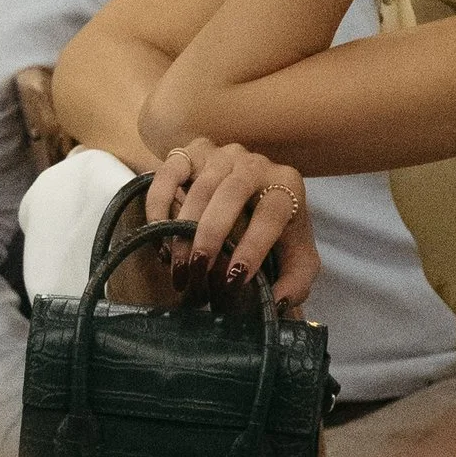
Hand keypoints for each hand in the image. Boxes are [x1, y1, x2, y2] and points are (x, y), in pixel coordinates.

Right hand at [144, 140, 319, 310]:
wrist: (251, 203)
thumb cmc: (275, 235)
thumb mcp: (295, 260)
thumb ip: (296, 283)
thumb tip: (277, 302)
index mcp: (287, 185)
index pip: (271, 211)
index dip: (254, 244)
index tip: (235, 277)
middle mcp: (255, 164)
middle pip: (232, 192)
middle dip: (212, 234)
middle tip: (199, 270)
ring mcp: (221, 155)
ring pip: (200, 187)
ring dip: (184, 228)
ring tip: (179, 266)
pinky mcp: (190, 154)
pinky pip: (168, 173)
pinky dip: (159, 205)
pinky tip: (159, 236)